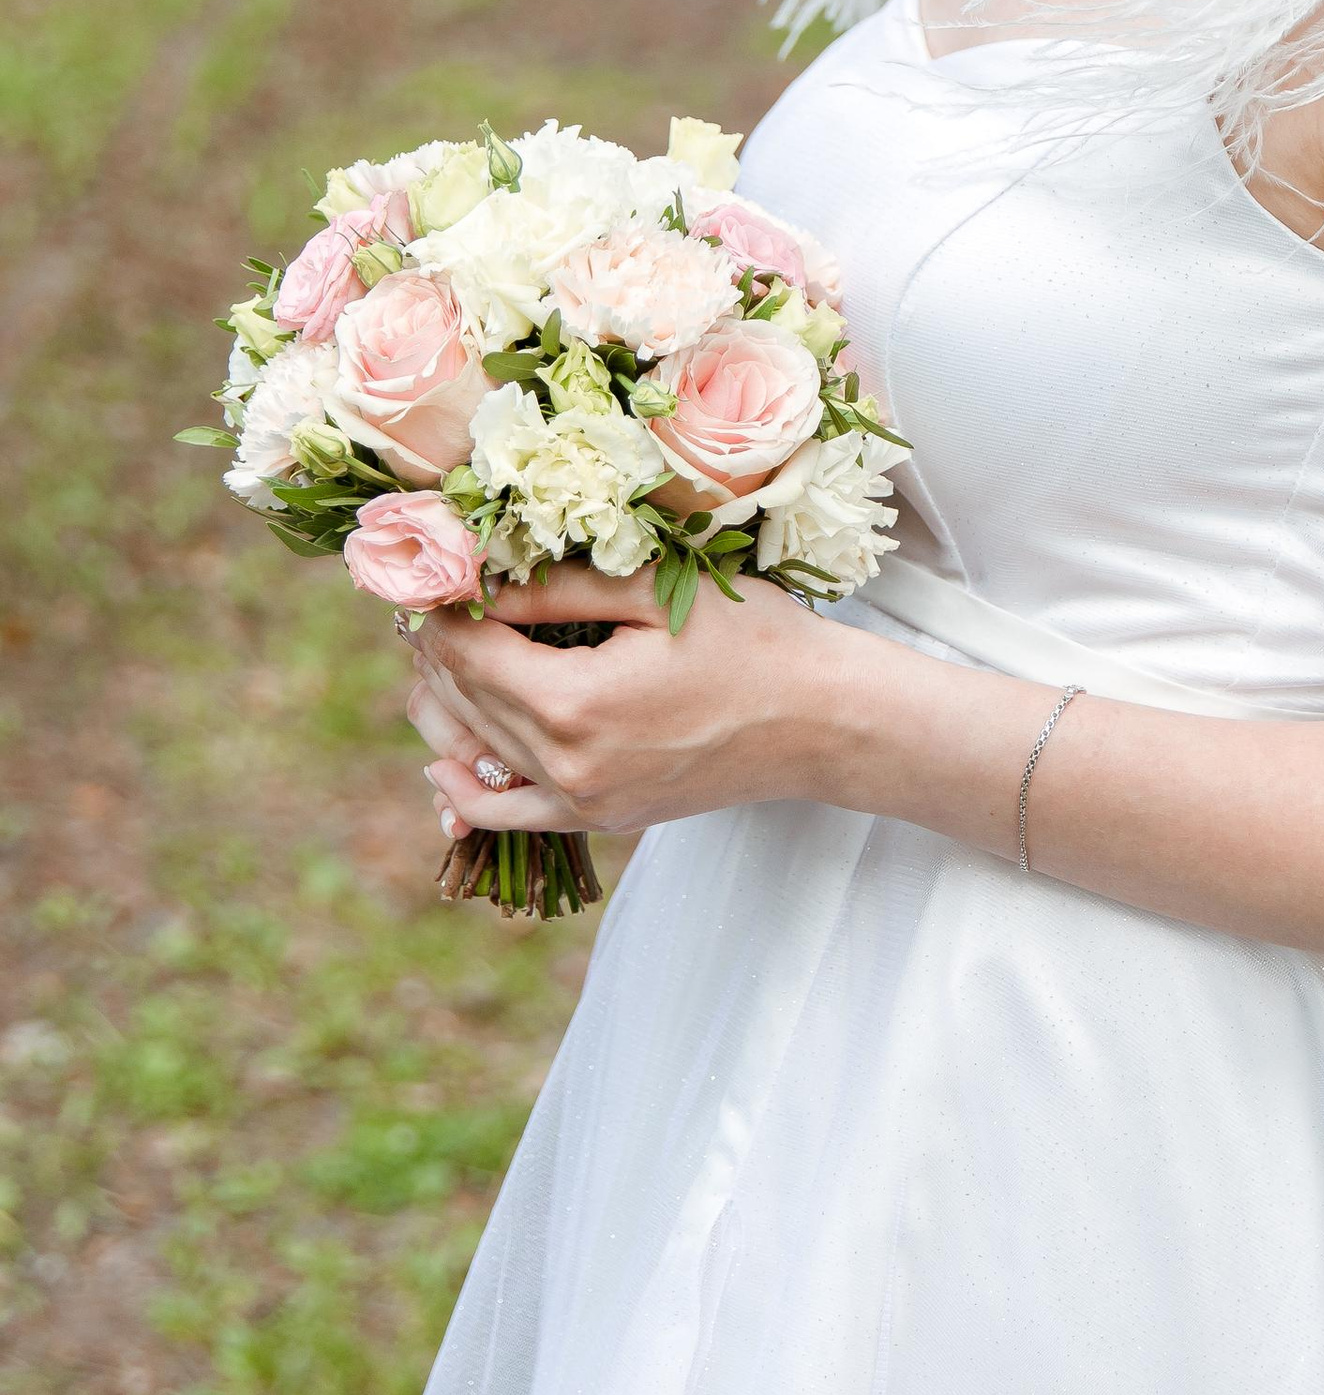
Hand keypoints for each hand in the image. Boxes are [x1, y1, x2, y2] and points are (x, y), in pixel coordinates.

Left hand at [404, 566, 835, 846]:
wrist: (822, 721)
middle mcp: (567, 766)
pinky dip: (465, 793)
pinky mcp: (601, 820)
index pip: (467, 653)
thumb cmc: (754, 639)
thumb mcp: (658, 591)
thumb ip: (560, 588)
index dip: (439, 610)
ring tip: (439, 657)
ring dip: (444, 703)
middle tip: (431, 603)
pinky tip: (444, 765)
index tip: (430, 574)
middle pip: (460, 702)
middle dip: (438, 649)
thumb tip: (478, 583)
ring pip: (472, 753)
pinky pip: (507, 817)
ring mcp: (582, 803)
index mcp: (576, 703)